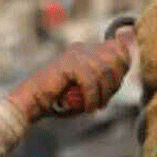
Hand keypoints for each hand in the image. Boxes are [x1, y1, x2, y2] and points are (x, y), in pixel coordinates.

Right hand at [8, 27, 136, 121]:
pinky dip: (92, 98)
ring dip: (103, 94)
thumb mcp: (90, 90)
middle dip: (115, 83)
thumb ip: (106, 80)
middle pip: (116, 59)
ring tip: (95, 106)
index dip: (123, 68)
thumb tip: (122, 73)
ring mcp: (75, 55)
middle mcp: (83, 48)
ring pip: (105, 71)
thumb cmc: (61, 100)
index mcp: (88, 50)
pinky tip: (88, 108)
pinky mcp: (69, 64)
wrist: (33, 102)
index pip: (119, 49)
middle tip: (104, 100)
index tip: (113, 87)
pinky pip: (91, 81)